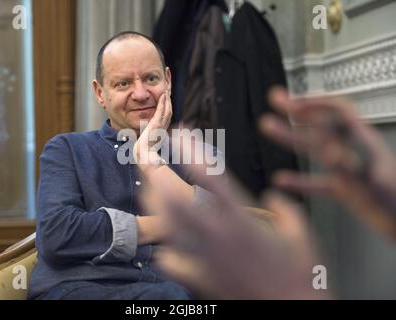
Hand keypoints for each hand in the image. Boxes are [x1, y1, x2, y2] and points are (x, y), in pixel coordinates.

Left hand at [134, 90, 171, 173]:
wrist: (143, 154)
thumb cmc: (144, 150)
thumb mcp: (147, 141)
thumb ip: (149, 136)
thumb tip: (146, 134)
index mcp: (161, 131)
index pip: (166, 117)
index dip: (167, 108)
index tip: (166, 100)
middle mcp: (163, 128)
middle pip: (168, 112)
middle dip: (168, 102)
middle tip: (167, 92)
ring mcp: (160, 126)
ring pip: (167, 110)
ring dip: (167, 100)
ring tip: (166, 91)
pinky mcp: (156, 124)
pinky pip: (161, 111)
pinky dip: (163, 103)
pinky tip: (163, 96)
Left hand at [143, 162, 326, 298]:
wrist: (289, 311)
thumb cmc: (299, 274)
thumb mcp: (301, 234)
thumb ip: (287, 209)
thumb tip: (275, 196)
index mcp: (243, 219)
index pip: (212, 177)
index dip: (193, 152)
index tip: (181, 134)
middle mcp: (219, 235)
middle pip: (176, 202)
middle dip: (159, 181)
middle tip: (152, 170)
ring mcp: (207, 257)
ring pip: (169, 229)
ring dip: (156, 210)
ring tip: (149, 197)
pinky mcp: (202, 279)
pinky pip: (172, 263)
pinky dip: (166, 252)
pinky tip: (166, 248)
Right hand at [260, 87, 395, 238]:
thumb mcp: (376, 183)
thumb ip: (353, 167)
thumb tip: (330, 152)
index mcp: (363, 142)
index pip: (339, 111)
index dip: (316, 103)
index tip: (294, 103)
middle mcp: (352, 151)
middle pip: (320, 123)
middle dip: (296, 110)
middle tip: (274, 98)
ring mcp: (346, 170)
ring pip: (312, 149)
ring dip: (289, 136)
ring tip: (266, 126)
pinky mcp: (344, 189)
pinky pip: (316, 182)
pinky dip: (298, 180)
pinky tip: (280, 180)